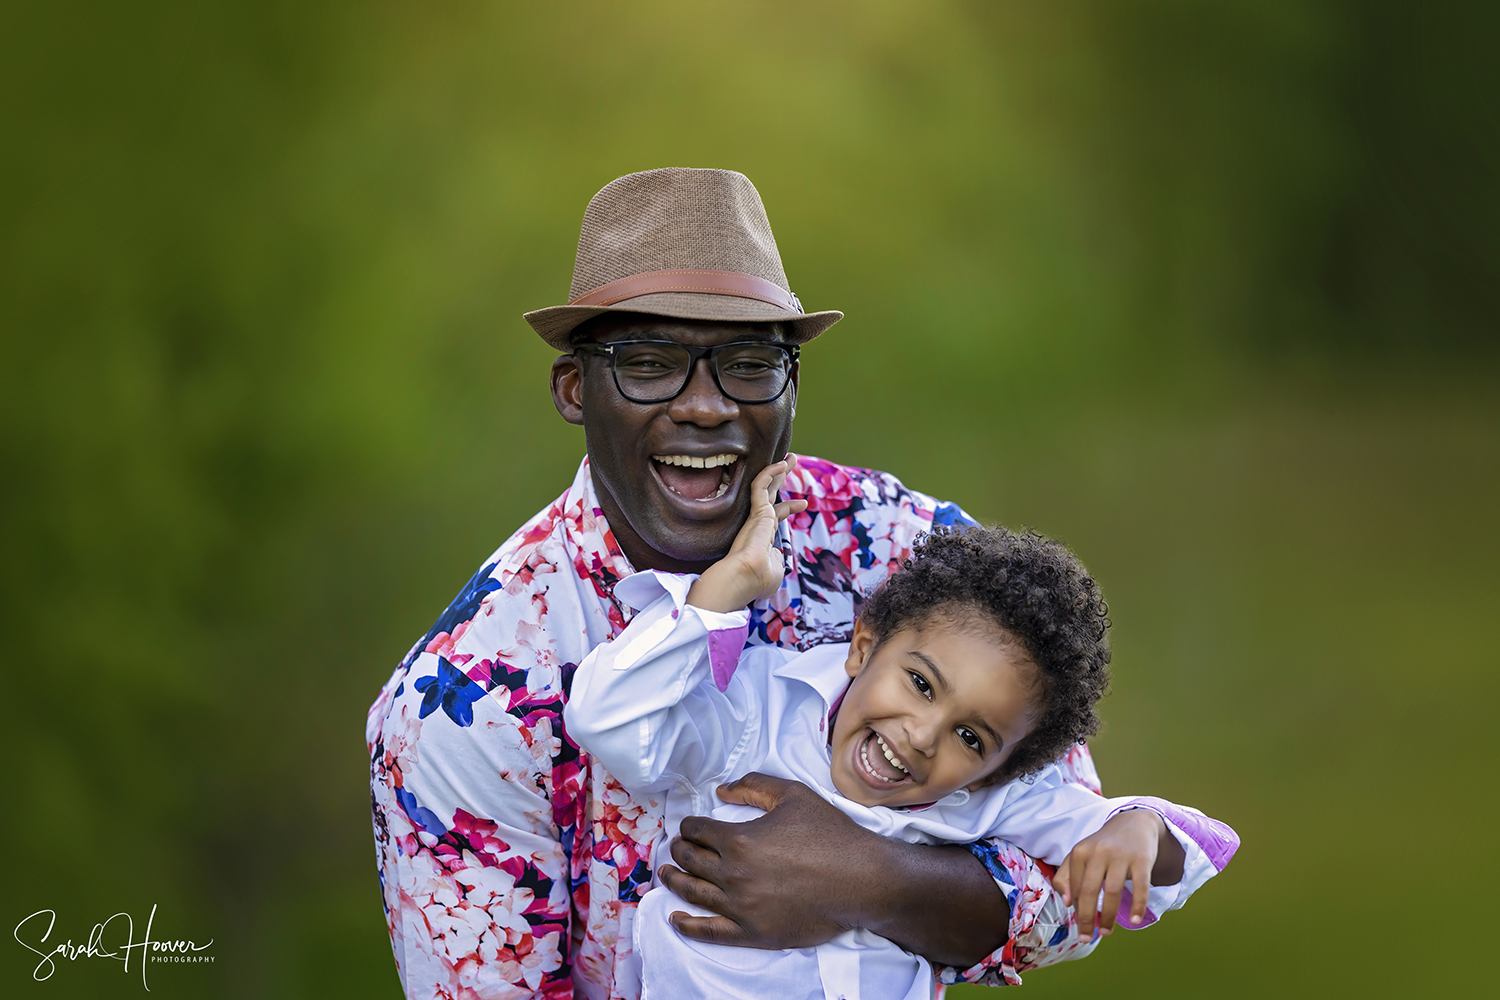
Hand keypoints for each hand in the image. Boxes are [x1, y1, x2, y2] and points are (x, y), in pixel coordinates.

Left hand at [655, 772, 878, 948]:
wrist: (861, 879)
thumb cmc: (830, 834)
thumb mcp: (793, 794)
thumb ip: (753, 785)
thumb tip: (721, 790)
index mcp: (739, 839)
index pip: (698, 830)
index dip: (690, 826)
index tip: (691, 827)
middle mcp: (734, 874)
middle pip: (690, 861)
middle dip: (679, 850)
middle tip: (676, 847)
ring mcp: (742, 907)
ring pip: (693, 893)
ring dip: (674, 881)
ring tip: (665, 874)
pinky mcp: (754, 933)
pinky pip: (710, 931)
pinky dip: (687, 925)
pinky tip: (675, 918)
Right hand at [687, 456, 806, 612]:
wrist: (746, 577)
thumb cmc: (758, 580)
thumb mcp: (774, 570)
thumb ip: (777, 559)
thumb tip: (777, 555)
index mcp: (762, 537)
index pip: (776, 516)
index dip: (790, 507)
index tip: (804, 503)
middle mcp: (758, 524)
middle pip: (771, 495)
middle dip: (781, 479)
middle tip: (789, 463)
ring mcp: (756, 517)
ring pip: (767, 486)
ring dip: (779, 471)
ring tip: (791, 458)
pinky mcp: (755, 511)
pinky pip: (761, 485)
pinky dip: (771, 473)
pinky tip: (782, 464)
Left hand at [1051, 808, 1176, 939]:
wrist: (1134, 823)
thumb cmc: (1103, 846)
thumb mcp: (1081, 854)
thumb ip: (1066, 876)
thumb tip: (1067, 902)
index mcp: (1080, 852)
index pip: (1075, 887)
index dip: (1077, 909)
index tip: (1080, 924)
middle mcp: (1098, 852)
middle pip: (1089, 891)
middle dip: (1086, 918)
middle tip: (1086, 937)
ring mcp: (1120, 855)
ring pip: (1112, 892)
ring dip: (1108, 916)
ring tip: (1106, 931)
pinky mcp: (1141, 859)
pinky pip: (1140, 887)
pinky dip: (1137, 906)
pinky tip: (1134, 920)